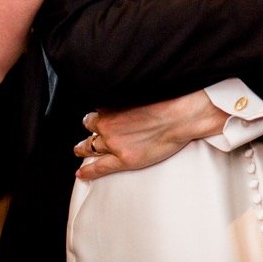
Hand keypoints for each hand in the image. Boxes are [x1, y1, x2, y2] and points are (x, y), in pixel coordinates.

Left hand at [74, 92, 229, 179]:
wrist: (182, 116)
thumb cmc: (170, 99)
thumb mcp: (144, 88)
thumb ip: (130, 93)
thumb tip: (131, 92)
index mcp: (112, 104)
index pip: (99, 108)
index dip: (101, 112)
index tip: (101, 113)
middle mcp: (109, 122)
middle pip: (91, 126)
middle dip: (90, 128)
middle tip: (89, 130)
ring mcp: (113, 142)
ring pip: (91, 146)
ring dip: (84, 147)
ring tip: (80, 150)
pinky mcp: (122, 159)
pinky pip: (99, 167)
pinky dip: (88, 171)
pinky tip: (82, 173)